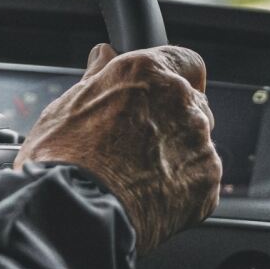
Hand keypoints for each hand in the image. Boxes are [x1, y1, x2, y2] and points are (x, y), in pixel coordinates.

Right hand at [17, 44, 220, 253]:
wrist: (74, 213)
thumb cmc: (62, 160)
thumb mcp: (68, 107)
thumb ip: (98, 77)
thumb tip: (103, 55)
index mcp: (147, 74)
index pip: (186, 62)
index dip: (178, 79)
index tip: (166, 96)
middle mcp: (180, 100)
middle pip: (193, 105)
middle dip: (174, 122)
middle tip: (139, 147)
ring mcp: (198, 141)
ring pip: (197, 145)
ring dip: (177, 157)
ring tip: (138, 179)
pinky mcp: (207, 180)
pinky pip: (200, 181)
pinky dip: (182, 190)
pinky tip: (150, 198)